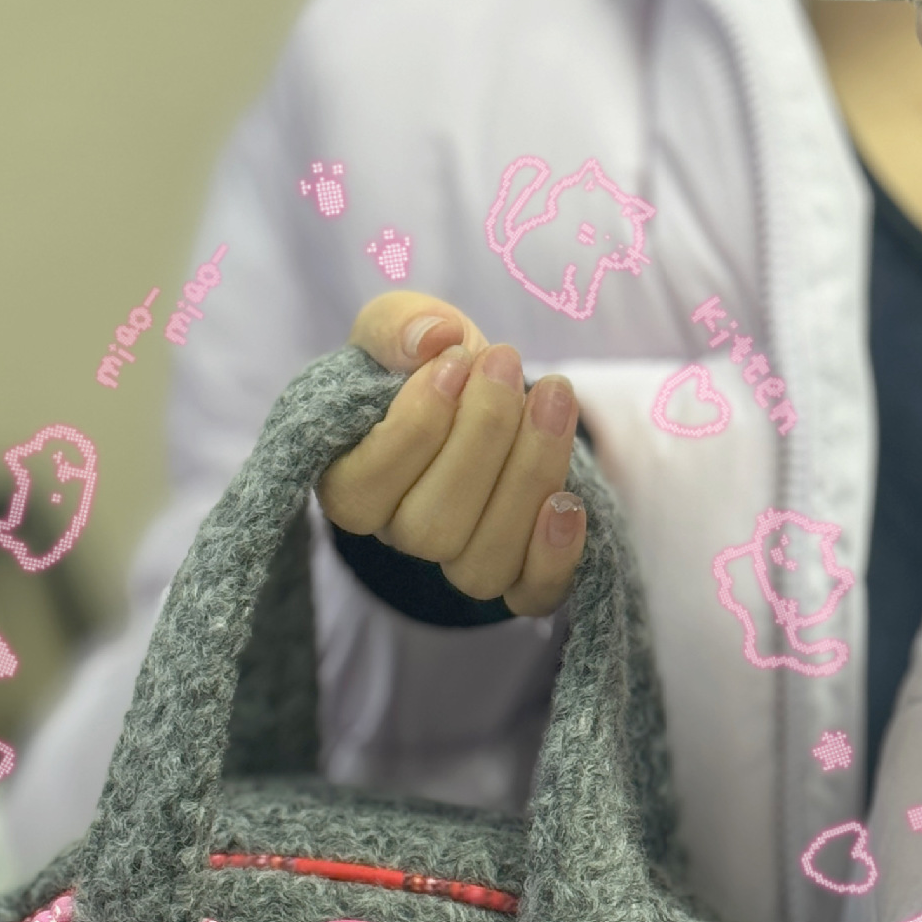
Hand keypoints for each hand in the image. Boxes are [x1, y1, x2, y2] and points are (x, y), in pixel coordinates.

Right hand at [318, 292, 585, 616]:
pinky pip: (530, 596)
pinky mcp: (519, 576)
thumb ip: (400, 324)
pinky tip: (570, 504)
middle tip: (506, 362)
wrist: (495, 389)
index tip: (455, 360)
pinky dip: (553, 559)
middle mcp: (401, 534)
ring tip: (553, 397)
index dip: (412, 431)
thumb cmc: (436, 361)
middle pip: (429, 529)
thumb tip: (432, 338)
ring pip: (482, 562)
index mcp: (351, 484)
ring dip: (526, 478)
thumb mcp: (405, 327)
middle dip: (480, 440)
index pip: (362, 492)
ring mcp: (460, 560)